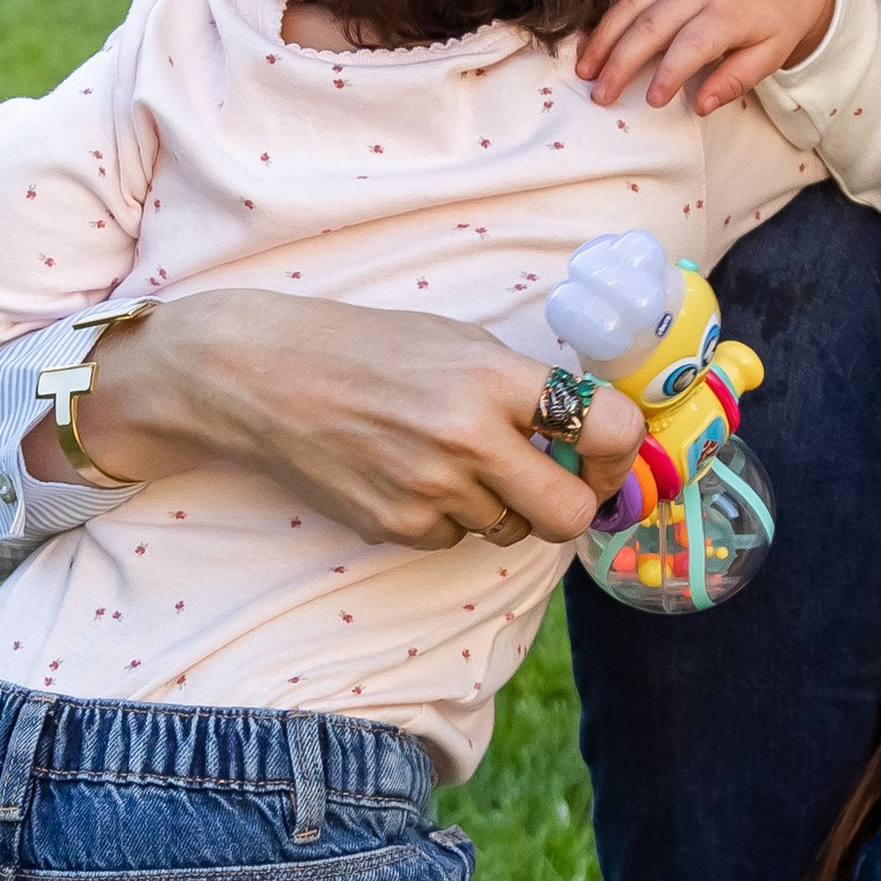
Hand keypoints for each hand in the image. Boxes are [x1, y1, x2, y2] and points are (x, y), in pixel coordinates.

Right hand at [27, 289, 643, 551]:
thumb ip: (522, 389)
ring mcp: (430, 491)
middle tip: (560, 484)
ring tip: (455, 461)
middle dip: (575, 505)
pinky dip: (449, 517)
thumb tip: (589, 439)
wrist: (260, 377)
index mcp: (493, 378)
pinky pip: (456, 538)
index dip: (620, 451)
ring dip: (502, 506)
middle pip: (569, 513)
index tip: (608, 453)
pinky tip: (410, 476)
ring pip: (510, 530)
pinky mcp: (396, 527)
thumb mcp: (457, 342)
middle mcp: (468, 440)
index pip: (607, 428)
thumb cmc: (365, 349)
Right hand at [576, 0, 836, 115]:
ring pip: (630, 1)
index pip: (690, 46)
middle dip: (619, 62)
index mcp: (728, 12)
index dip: (668, 74)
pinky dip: (607, 4)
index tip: (651, 101)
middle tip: (599, 95)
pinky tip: (590, 30)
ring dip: (602, 35)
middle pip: (649, 25)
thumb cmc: (778, 19)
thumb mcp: (771, 55)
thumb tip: (701, 106)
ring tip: (584, 67)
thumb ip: (735, 80)